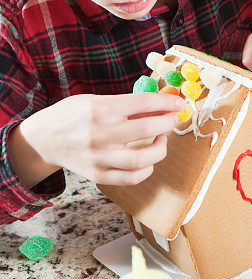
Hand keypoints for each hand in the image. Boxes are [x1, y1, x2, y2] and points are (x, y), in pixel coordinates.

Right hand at [26, 92, 184, 186]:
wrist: (45, 138)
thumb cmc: (73, 115)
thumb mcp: (96, 100)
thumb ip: (127, 105)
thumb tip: (162, 105)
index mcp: (100, 109)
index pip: (143, 103)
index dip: (166, 102)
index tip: (179, 103)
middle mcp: (100, 134)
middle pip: (148, 128)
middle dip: (168, 123)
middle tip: (172, 119)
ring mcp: (99, 158)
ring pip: (143, 159)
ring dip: (161, 149)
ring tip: (161, 140)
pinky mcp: (97, 175)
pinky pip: (131, 178)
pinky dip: (146, 170)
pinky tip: (149, 160)